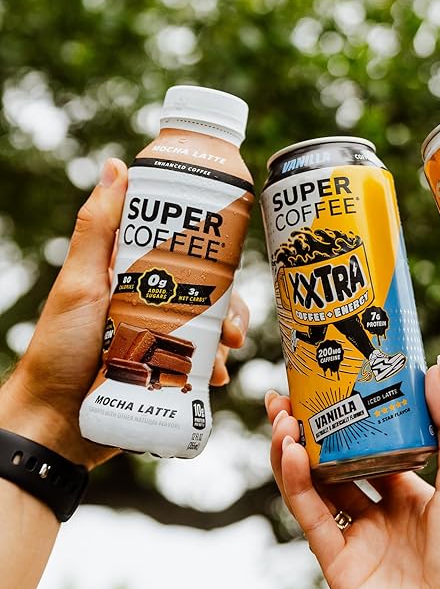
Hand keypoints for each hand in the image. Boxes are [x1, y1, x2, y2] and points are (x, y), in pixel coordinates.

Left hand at [0, 159, 249, 468]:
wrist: (57, 423)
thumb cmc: (58, 350)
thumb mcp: (79, 284)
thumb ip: (96, 230)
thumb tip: (117, 165)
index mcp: (133, 276)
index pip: (182, 252)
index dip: (212, 251)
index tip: (230, 254)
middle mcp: (151, 304)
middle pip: (208, 293)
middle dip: (230, 307)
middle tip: (234, 326)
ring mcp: (161, 339)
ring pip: (212, 328)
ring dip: (226, 339)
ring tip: (224, 355)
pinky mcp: (167, 371)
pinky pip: (203, 364)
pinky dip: (216, 368)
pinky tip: (216, 377)